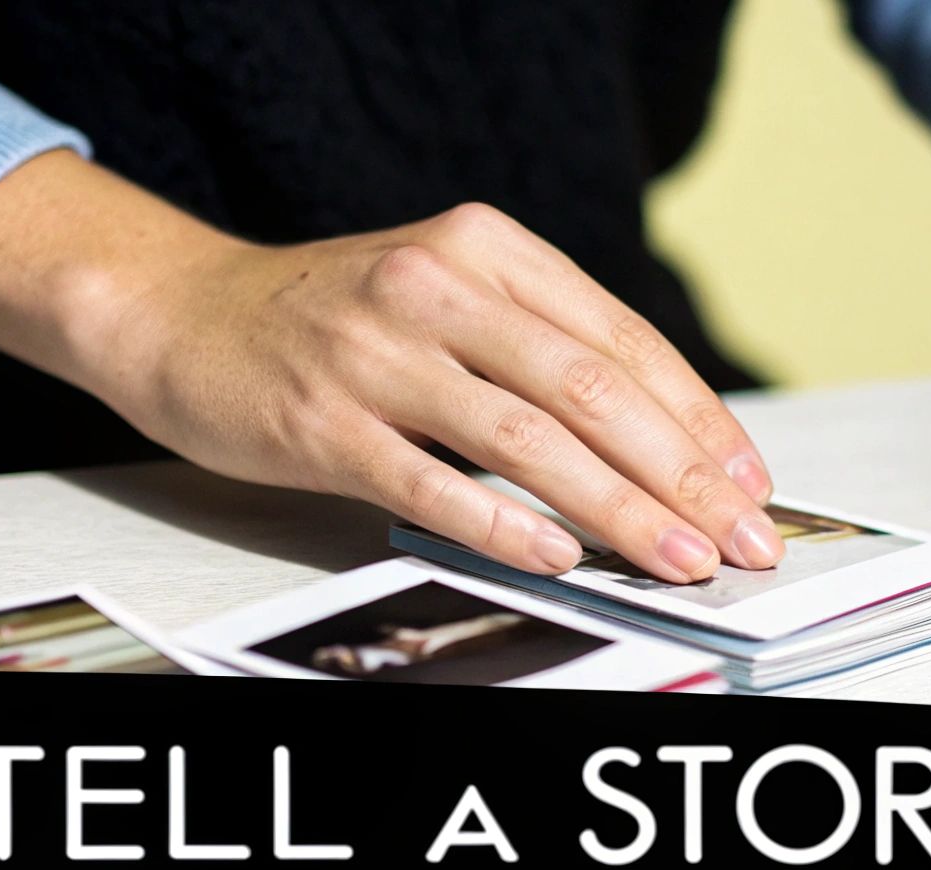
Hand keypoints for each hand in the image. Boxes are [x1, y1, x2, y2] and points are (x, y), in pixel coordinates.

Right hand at [0, 153, 782, 581]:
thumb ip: (538, 346)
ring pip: (529, 437)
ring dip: (620, 508)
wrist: (182, 312)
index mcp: (486, 250)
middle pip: (594, 388)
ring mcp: (376, 353)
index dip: (699, 416)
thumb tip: (659, 441)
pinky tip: (562, 556)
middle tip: (739, 537)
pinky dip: (503, 523)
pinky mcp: (322, 422)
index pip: (623, 338)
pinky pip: (431, 481)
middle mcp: (438, 287)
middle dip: (684, 473)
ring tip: (679, 558)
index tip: (748, 479)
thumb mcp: (446, 292)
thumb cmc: (332, 316)